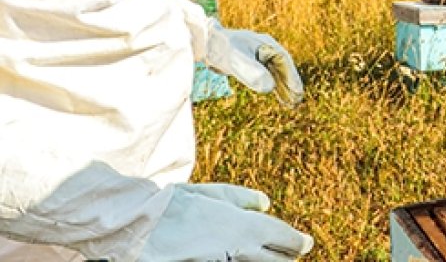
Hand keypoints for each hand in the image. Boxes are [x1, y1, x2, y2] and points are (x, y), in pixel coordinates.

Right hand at [140, 183, 312, 260]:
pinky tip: (239, 259)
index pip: (287, 240)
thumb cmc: (174, 204)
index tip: (305, 244)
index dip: (299, 243)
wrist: (138, 226)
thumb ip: (242, 198)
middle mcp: (241, 249)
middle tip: (292, 255)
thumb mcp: (212, 192)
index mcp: (247, 226)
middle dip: (286, 258)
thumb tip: (265, 203)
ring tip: (272, 258)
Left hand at [205, 20, 304, 106]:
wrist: (204, 43)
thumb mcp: (236, 61)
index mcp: (265, 44)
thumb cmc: (220, 49)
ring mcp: (258, 55)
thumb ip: (252, 72)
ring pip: (275, 73)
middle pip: (281, 68)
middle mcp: (264, 49)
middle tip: (297, 101)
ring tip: (291, 103)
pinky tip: (276, 94)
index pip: (284, 61)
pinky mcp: (250, 62)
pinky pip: (266, 75)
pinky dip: (273, 85)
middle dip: (289, 84)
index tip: (298, 91)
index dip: (292, 76)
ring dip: (283, 87)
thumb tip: (269, 88)